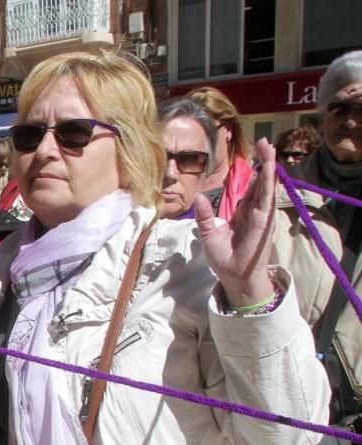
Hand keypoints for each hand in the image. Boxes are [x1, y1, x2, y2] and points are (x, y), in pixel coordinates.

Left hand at [194, 137, 275, 307]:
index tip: (254, 156)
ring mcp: (261, 216)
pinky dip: (269, 184)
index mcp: (243, 214)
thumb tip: (199, 198)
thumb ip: (204, 215)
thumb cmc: (224, 258)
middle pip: (262, 183)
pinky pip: (266, 200)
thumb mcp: (208, 233)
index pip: (251, 189)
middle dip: (265, 163)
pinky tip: (271, 170)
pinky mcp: (263, 222)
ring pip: (267, 187)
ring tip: (271, 149)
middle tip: (266, 143)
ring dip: (270, 168)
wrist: (233, 276)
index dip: (254, 173)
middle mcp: (254, 212)